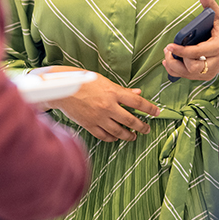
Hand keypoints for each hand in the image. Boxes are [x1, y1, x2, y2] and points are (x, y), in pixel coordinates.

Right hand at [41, 66, 159, 141]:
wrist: (61, 88)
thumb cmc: (83, 81)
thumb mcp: (104, 81)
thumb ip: (122, 90)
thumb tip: (138, 93)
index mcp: (113, 92)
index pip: (138, 103)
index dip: (150, 109)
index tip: (157, 112)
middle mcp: (108, 106)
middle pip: (131, 121)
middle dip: (142, 127)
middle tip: (146, 129)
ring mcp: (99, 117)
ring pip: (119, 132)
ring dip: (129, 135)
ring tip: (133, 136)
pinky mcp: (90, 125)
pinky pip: (105, 136)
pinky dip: (112, 138)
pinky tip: (116, 137)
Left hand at [162, 0, 218, 81]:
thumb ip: (209, 4)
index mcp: (218, 47)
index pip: (197, 53)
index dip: (182, 51)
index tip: (170, 45)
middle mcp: (215, 62)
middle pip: (192, 68)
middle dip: (177, 60)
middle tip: (168, 49)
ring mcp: (210, 72)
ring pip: (188, 75)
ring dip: (174, 67)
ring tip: (167, 55)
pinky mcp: (206, 77)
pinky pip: (188, 78)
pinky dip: (176, 71)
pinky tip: (170, 62)